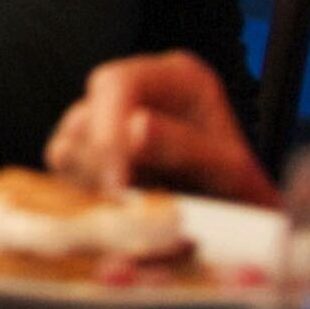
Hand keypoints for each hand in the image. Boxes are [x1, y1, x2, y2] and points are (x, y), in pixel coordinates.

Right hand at [46, 52, 277, 204]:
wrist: (240, 231)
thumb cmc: (242, 198)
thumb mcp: (228, 172)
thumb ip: (184, 147)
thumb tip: (135, 127)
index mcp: (177, 77)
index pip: (117, 83)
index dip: (107, 129)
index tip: (116, 181)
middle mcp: (138, 90)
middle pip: (86, 113)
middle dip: (100, 164)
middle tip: (124, 203)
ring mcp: (110, 121)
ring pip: (69, 144)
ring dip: (95, 183)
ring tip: (135, 207)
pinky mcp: (92, 154)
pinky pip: (67, 172)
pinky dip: (87, 194)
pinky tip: (121, 208)